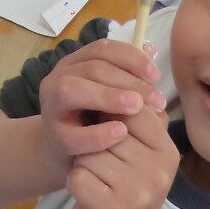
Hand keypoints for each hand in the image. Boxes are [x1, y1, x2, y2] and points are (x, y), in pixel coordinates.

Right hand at [35, 39, 165, 184]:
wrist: (72, 159)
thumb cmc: (96, 122)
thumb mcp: (114, 96)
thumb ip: (131, 76)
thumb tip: (151, 49)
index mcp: (75, 65)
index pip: (101, 49)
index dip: (131, 57)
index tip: (156, 75)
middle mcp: (58, 80)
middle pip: (91, 68)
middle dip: (128, 81)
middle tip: (157, 99)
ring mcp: (52, 109)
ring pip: (71, 91)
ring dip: (107, 96)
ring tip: (136, 107)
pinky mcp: (55, 139)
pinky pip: (73, 135)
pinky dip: (97, 134)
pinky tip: (120, 133)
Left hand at [67, 88, 179, 208]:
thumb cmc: (126, 185)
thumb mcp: (141, 152)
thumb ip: (138, 119)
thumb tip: (129, 68)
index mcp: (168, 152)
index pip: (134, 111)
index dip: (110, 113)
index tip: (103, 121)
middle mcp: (158, 173)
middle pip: (109, 131)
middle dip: (96, 141)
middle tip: (102, 161)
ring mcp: (136, 194)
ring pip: (90, 154)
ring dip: (84, 163)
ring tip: (97, 179)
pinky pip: (77, 177)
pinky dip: (74, 182)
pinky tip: (87, 194)